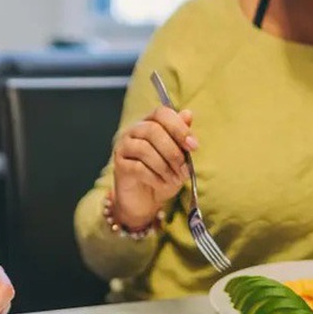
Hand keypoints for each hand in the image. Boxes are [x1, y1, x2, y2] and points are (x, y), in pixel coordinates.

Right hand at [112, 106, 196, 228]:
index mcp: (150, 124)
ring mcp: (123, 147)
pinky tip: (162, 184)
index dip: (179, 127)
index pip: (161, 113)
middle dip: (173, 151)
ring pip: (144, 148)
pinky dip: (155, 177)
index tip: (193, 146)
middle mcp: (133, 131)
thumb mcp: (179, 157)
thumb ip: (181, 137)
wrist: (145, 200)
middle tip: (184, 169)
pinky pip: (137, 167)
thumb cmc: (163, 175)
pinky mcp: (119, 165)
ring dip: (165, 166)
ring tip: (175, 179)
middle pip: (153, 129)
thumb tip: (187, 114)